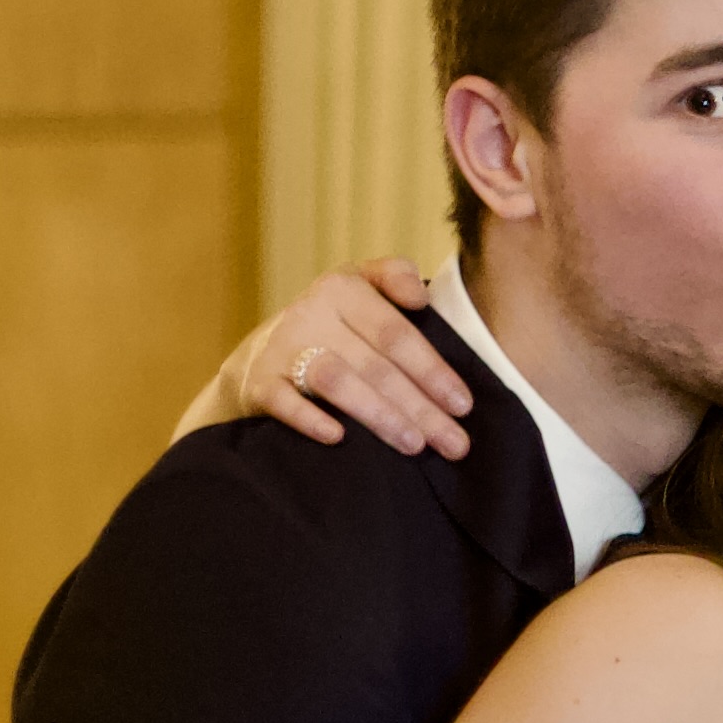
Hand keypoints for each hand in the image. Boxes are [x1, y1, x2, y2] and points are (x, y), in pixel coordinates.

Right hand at [225, 261, 480, 452]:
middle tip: (453, 443)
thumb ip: (396, 276)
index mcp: (344, 289)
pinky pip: (282, 400)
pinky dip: (308, 418)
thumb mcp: (364, 287)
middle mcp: (311, 314)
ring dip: (379, 415)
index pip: (396, 334)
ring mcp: (283, 348)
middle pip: (375, 365)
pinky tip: (338, 437)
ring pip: (336, 381)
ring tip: (414, 446)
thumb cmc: (337, 324)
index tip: (463, 405)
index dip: (432, 370)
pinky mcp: (259, 382)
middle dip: (419, 407)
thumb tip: (419, 295)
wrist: (266, 351)